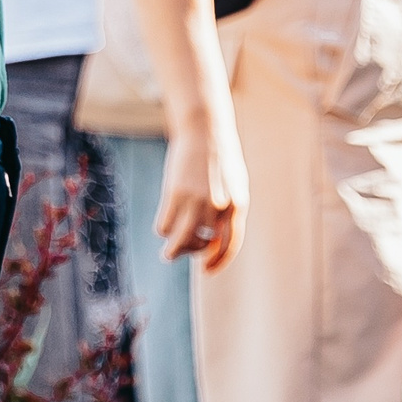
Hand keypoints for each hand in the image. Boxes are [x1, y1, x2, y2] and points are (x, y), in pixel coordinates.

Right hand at [156, 118, 248, 271]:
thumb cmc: (220, 159)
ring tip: (167, 254)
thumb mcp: (235, 186)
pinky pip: (164, 226)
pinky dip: (163, 230)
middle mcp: (218, 207)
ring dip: (173, 251)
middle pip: (201, 244)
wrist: (205, 132)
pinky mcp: (175, 194)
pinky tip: (163, 227)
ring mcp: (196, 201)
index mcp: (237, 206)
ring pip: (180, 240)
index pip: (229, 245)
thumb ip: (230, 211)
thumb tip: (216, 238)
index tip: (207, 270)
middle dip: (191, 251)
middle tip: (184, 250)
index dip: (218, 261)